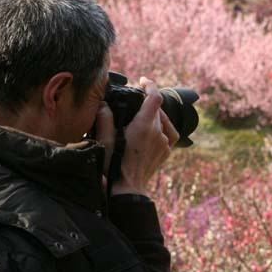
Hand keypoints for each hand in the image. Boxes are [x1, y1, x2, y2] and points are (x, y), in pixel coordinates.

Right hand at [110, 77, 178, 196]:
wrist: (127, 190)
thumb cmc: (114, 167)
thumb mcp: (104, 141)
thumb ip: (104, 119)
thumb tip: (103, 105)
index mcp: (143, 126)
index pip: (154, 97)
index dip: (150, 85)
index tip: (142, 81)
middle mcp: (157, 132)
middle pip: (157, 108)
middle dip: (147, 102)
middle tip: (134, 102)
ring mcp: (164, 143)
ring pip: (163, 121)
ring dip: (153, 116)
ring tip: (141, 117)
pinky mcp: (166, 152)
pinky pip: (168, 133)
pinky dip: (161, 128)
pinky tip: (152, 130)